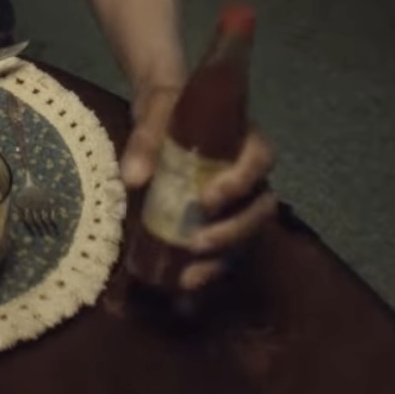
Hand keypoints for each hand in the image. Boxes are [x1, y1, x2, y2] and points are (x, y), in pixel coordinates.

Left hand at [121, 87, 277, 292]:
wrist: (162, 113)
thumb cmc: (168, 104)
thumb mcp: (157, 108)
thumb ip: (147, 139)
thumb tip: (133, 178)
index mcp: (245, 141)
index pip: (261, 161)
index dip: (241, 183)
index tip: (208, 198)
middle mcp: (250, 177)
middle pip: (260, 210)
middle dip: (233, 232)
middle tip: (197, 244)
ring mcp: (237, 203)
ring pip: (246, 238)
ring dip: (222, 260)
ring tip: (188, 278)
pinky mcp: (218, 222)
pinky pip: (222, 250)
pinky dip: (206, 271)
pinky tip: (182, 289)